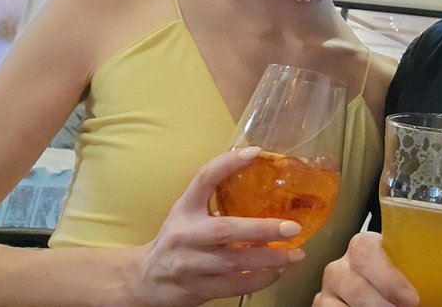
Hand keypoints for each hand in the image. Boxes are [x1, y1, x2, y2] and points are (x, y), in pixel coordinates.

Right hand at [126, 147, 305, 306]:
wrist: (146, 278)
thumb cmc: (178, 238)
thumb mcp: (188, 212)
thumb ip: (216, 198)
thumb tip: (264, 177)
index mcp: (184, 208)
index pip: (203, 179)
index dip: (227, 164)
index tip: (255, 152)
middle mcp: (185, 235)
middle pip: (224, 230)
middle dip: (261, 229)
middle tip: (292, 228)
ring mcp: (189, 265)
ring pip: (233, 263)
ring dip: (269, 259)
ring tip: (295, 254)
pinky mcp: (197, 288)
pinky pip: (233, 286)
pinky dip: (259, 280)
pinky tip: (277, 272)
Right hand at [314, 231, 441, 306]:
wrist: (413, 299)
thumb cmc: (428, 287)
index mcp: (373, 248)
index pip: (365, 248)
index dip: (385, 275)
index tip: (413, 299)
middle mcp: (344, 265)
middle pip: (344, 276)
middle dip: (374, 300)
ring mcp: (330, 290)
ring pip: (328, 300)